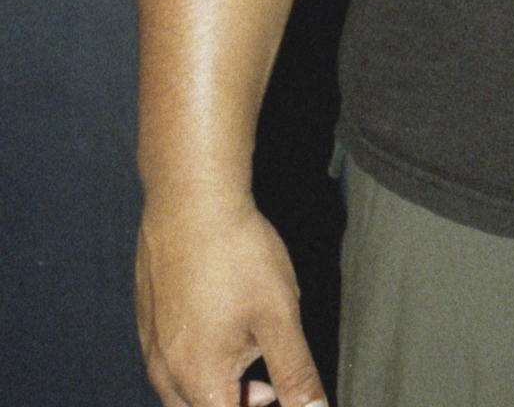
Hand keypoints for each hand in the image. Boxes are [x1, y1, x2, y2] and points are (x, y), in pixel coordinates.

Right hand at [135, 195, 326, 406]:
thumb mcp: (280, 317)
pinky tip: (221, 319)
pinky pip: (169, 361)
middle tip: (270, 382)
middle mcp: (165, 375)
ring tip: (249, 343)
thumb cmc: (238, 256)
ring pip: (182, 391)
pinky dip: (198, 358)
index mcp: (199, 384)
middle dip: (238, 403)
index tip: (279, 390)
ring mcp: (150, 347)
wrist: (190, 198)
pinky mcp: (146, 319)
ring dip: (218, 384)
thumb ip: (296, 375)